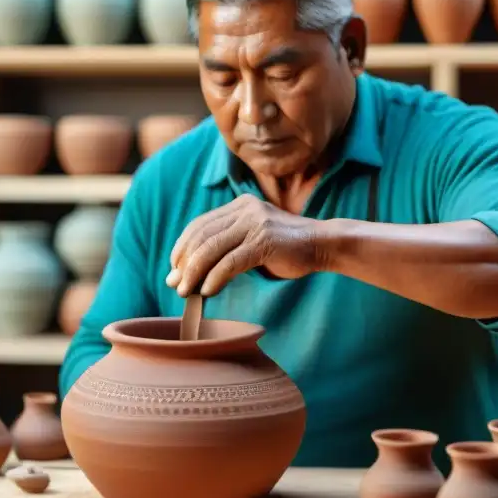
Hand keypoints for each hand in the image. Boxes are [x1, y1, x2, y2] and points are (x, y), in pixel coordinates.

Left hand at [166, 194, 327, 296]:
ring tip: (186, 292)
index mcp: (240, 205)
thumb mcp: (253, 240)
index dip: (182, 247)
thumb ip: (227, 247)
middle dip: (184, 263)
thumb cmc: (287, 249)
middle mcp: (245, 209)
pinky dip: (215, 278)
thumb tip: (191, 271)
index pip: (199, 225)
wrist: (323, 245)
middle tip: (175, 284)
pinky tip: (208, 291)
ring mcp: (255, 223)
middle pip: (201, 236)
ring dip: (194, 273)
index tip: (174, 269)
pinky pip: (230, 262)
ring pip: (211, 248)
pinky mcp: (264, 241)